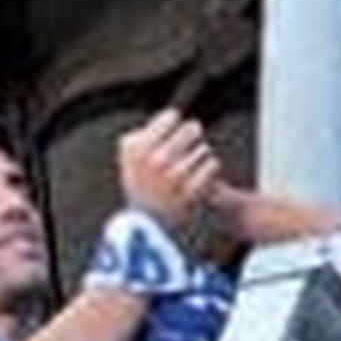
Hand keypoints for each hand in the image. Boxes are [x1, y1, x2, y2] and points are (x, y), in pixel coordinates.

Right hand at [118, 110, 219, 234]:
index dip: (173, 119)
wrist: (148, 224)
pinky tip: (203, 171)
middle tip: (193, 133)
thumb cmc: (140, 186)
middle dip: (193, 133)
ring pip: (204, 149)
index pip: (170, 117)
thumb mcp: (128, 159)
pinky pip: (212, 166)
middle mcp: (155, 161)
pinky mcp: (193, 192)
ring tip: (193, 161)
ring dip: (201, 153)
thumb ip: (140, 135)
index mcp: (138, 150)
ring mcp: (175, 178)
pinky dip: (211, 167)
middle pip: (192, 129)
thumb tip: (167, 116)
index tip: (174, 121)